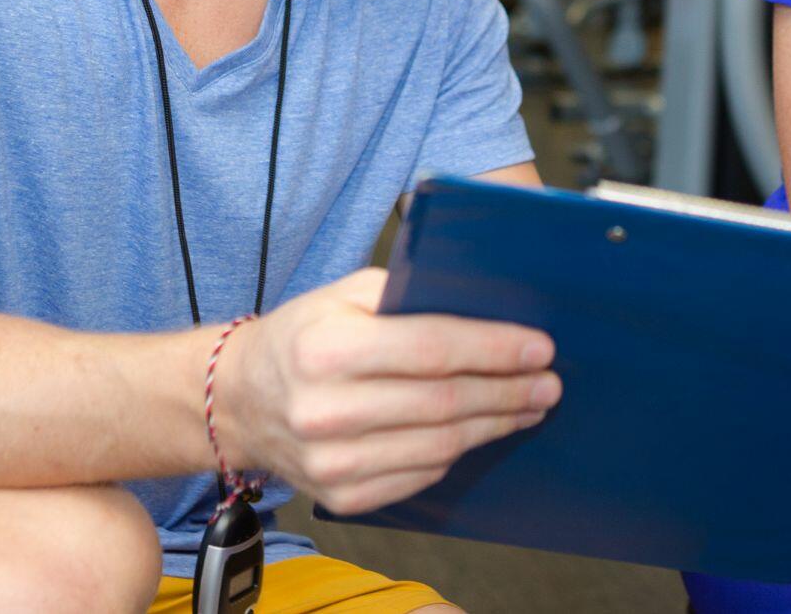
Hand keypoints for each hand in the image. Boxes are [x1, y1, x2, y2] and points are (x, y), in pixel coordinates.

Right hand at [209, 268, 560, 513]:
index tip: (540, 347)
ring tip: (528, 406)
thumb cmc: (304, 335)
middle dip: (507, 391)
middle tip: (548, 381)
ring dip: (495, 425)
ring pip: (439, 444)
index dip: (494, 349)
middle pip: (443, 403)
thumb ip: (407, 295)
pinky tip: (481, 432)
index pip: (431, 350)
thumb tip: (486, 305)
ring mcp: (331, 462)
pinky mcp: (342, 497)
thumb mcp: (344, 294)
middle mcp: (324, 410)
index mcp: (325, 349)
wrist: (242, 400)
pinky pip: (421, 476)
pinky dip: (458, 452)